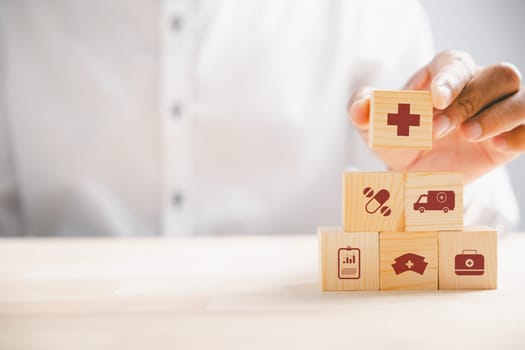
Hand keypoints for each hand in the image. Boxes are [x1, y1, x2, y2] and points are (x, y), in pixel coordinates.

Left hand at [348, 50, 523, 182]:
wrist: (414, 177)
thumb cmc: (396, 141)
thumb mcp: (373, 129)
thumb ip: (363, 111)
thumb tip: (361, 107)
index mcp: (443, 76)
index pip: (454, 63)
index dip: (450, 77)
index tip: (436, 98)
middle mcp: (476, 86)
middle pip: (493, 75)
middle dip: (467, 102)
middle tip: (437, 130)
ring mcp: (497, 110)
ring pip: (519, 96)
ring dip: (498, 116)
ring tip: (468, 136)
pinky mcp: (510, 136)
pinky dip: (520, 134)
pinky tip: (498, 149)